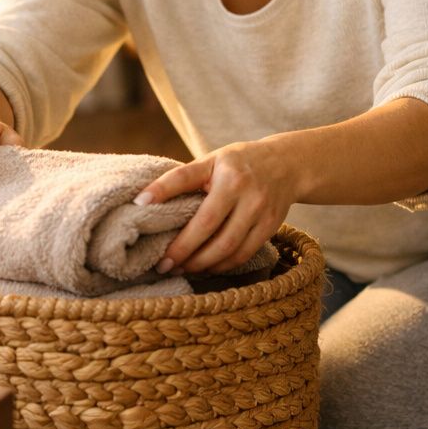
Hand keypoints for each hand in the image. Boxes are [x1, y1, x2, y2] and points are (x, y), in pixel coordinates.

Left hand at [138, 141, 296, 274]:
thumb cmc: (239, 163)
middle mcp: (243, 189)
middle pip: (207, 226)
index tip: (139, 204)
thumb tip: (147, 201)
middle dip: (182, 249)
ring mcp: (260, 209)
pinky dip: (222, 265)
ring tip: (181, 269)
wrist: (288, 164)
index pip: (185, 178)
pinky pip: (243, 254)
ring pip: (227, 246)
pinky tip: (205, 268)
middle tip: (162, 264)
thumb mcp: (213, 160)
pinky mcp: (272, 226)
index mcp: (223, 169)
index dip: (162, 191)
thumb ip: (187, 178)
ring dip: (201, 263)